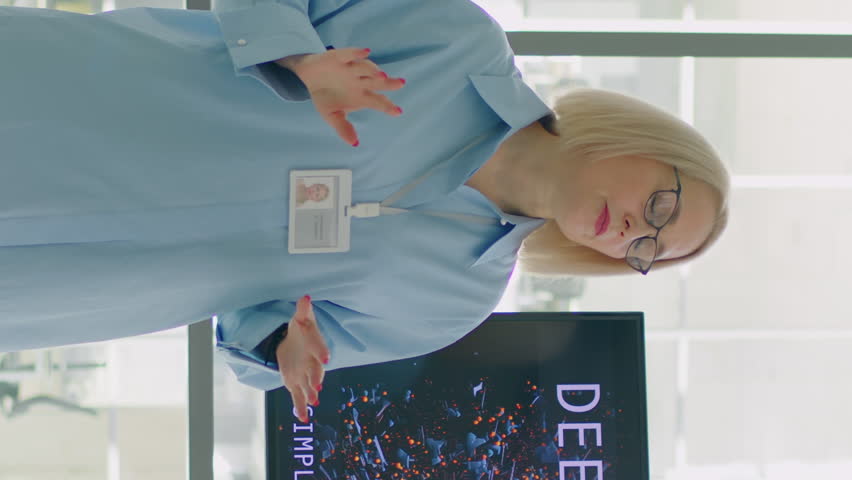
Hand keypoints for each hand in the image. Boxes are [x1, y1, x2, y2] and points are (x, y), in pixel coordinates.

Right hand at [276, 48, 405, 145]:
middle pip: (378, 82)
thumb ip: (343, 128)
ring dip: (373, 70)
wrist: (305, 79)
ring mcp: (351, 69)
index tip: (398, 112)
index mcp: (362, 96)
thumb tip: (354, 143)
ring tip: (381, 75)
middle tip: (400, 84)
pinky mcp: (339, 57)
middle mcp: (360, 81)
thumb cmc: (324, 97)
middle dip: (388, 83)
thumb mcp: (331, 115)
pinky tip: (366, 52)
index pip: (378, 101)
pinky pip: (349, 54)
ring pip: (365, 68)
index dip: (388, 106)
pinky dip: (357, 52)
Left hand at [276, 295, 329, 422]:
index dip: (322, 352)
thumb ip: (303, 309)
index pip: (319, 348)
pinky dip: (300, 407)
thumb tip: (305, 297)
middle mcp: (313, 362)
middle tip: (317, 385)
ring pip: (308, 385)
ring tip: (313, 401)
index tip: (325, 358)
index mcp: (315, 346)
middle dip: (316, 377)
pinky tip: (302, 417)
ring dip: (310, 394)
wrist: (296, 344)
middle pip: (316, 370)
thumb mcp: (301, 318)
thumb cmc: (301, 329)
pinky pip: (299, 396)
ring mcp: (305, 374)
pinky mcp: (296, 383)